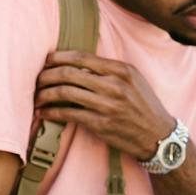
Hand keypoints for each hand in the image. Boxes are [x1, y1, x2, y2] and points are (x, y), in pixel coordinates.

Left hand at [32, 53, 172, 162]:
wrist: (159, 136)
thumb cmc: (144, 106)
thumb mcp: (133, 80)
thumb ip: (109, 70)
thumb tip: (76, 66)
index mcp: (121, 70)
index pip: (81, 58)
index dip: (59, 58)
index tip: (46, 61)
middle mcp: (114, 85)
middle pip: (69, 73)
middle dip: (47, 75)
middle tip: (37, 79)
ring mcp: (107, 105)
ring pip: (65, 93)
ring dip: (45, 94)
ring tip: (37, 97)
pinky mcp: (101, 124)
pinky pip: (69, 114)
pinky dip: (52, 113)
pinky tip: (44, 113)